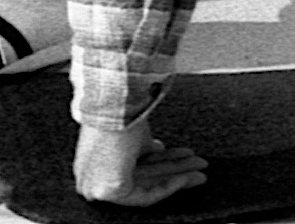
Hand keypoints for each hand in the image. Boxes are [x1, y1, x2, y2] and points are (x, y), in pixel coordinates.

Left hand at [74, 117, 207, 206]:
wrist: (112, 100)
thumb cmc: (117, 106)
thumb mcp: (134, 129)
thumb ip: (144, 146)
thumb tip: (159, 150)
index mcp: (94, 155)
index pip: (134, 164)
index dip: (161, 161)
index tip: (181, 157)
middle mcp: (93, 173)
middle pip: (145, 175)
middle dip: (177, 170)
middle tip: (198, 166)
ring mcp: (99, 184)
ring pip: (149, 184)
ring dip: (179, 177)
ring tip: (201, 170)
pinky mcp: (111, 190)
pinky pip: (147, 193)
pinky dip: (170, 185)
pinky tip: (186, 177)